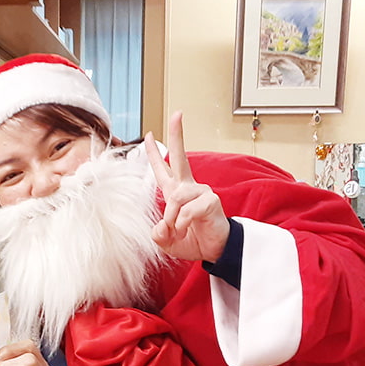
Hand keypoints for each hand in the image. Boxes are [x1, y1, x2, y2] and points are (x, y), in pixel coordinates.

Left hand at [145, 111, 229, 262]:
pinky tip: (186, 229)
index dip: (154, 153)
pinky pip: (187, 211)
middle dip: (177, 135)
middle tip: (177, 114)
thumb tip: (161, 226)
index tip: (149, 135)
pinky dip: (182, 223)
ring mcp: (201, 192)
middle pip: (180, 158)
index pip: (163, 169)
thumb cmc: (192, 240)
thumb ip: (158, 233)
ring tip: (176, 230)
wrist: (215, 251)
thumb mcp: (167, 240)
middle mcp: (188, 188)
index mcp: (176, 192)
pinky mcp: (210, 201)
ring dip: (171, 217)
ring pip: (176, 197)